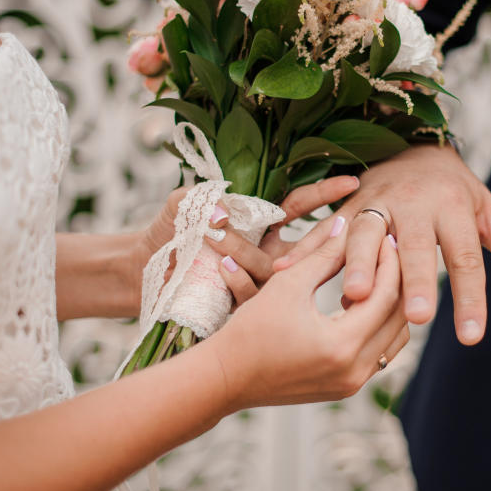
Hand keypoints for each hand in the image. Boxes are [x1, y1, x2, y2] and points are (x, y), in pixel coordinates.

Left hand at [134, 175, 360, 304]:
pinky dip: (236, 280)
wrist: (138, 272)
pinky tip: (220, 266)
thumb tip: (228, 199)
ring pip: (271, 270)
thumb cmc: (166, 234)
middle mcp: (268, 254)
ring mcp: (257, 282)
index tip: (353, 183)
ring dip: (245, 250)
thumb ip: (203, 194)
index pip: (301, 205)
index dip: (326, 193)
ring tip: (217, 233)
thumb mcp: (183, 204)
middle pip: (304, 244)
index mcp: (264, 225)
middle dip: (317, 235)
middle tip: (327, 225)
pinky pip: (249, 296)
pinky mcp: (240, 307)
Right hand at [209, 216, 408, 408]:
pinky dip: (380, 326)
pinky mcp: (346, 388)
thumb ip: (324, 255)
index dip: (389, 262)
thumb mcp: (288, 284)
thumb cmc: (250, 330)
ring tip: (383, 273)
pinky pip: (379, 353)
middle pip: (397, 317)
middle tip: (392, 250)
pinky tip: (367, 301)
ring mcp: (352, 384)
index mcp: (341, 345)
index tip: (387, 236)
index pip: (385, 295)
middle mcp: (354, 370)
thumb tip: (346, 224)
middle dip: (398, 280)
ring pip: (394, 338)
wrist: (227, 378)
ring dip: (393, 305)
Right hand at [273, 145, 490, 345]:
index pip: (467, 258)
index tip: (471, 337)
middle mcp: (414, 204)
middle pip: (415, 246)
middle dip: (413, 281)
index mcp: (453, 209)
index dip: (470, 297)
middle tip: (415, 318)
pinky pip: (325, 227)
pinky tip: (284, 271)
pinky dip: (306, 249)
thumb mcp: (486, 210)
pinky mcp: (348, 203)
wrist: (413, 144)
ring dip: (356, 264)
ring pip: (366, 233)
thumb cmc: (454, 190)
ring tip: (351, 296)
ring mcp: (378, 202)